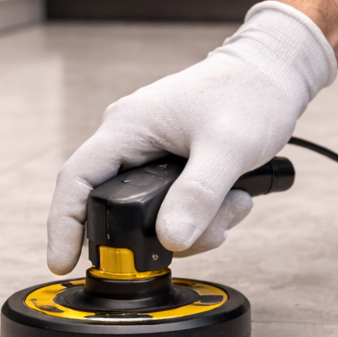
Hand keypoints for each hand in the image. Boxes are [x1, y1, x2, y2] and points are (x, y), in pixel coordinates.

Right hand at [46, 2, 335, 274]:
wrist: (274, 73)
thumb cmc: (251, 94)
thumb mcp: (228, 148)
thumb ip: (199, 195)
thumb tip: (171, 240)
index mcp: (127, 127)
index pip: (76, 180)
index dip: (64, 224)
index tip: (62, 263)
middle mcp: (129, 139)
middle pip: (117, 207)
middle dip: (160, 233)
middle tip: (201, 237)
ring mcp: (149, 151)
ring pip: (152, 212)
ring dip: (194, 224)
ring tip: (233, 206)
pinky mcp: (171, 163)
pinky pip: (173, 204)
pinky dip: (202, 214)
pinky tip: (233, 200)